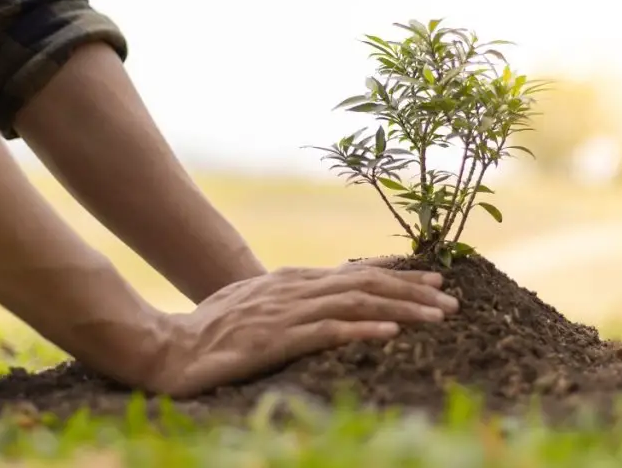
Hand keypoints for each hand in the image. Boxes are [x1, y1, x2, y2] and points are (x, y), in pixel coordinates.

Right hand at [139, 262, 458, 396]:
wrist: (168, 348)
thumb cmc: (212, 330)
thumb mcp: (258, 306)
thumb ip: (293, 300)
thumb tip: (328, 300)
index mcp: (293, 281)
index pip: (356, 274)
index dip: (399, 276)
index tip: (435, 280)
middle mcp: (294, 289)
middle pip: (366, 284)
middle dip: (413, 291)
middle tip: (452, 300)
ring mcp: (285, 313)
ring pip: (356, 302)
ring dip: (402, 307)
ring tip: (438, 315)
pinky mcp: (275, 340)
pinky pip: (326, 332)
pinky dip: (361, 329)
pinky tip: (390, 332)